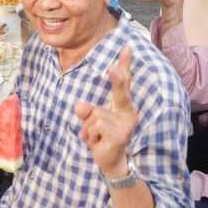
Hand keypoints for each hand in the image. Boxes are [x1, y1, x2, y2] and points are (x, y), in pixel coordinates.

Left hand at [75, 45, 138, 179]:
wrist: (110, 161)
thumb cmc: (102, 135)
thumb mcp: (92, 119)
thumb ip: (87, 110)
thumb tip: (80, 106)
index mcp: (123, 105)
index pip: (124, 82)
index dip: (125, 64)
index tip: (126, 46)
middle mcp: (128, 112)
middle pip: (122, 92)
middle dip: (118, 78)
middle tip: (112, 67)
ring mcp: (125, 124)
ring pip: (95, 114)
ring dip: (88, 127)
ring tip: (95, 136)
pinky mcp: (120, 136)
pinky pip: (94, 126)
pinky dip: (89, 135)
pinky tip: (97, 142)